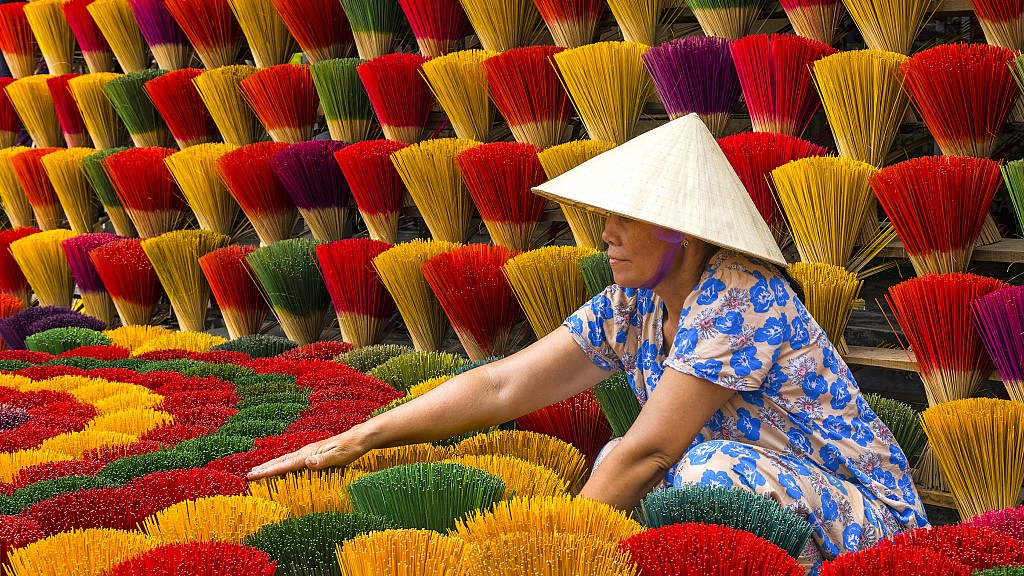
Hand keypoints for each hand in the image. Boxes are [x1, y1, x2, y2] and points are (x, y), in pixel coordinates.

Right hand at [246, 433, 363, 479]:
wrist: (357, 439)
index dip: (269, 471)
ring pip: (285, 459)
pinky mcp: (312, 453)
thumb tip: (306, 462)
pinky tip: (279, 467)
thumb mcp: (339, 457)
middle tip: (248, 475)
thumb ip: (323, 461)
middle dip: (264, 468)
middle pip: (281, 461)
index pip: (285, 464)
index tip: (254, 476)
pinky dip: (281, 464)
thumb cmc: (349, 449)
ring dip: (270, 465)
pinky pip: (292, 460)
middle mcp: (305, 452)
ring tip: (257, 470)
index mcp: (309, 453)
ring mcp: (308, 452)